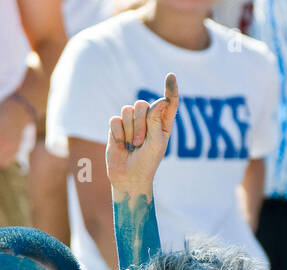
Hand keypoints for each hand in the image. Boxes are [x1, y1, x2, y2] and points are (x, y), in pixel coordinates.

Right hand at [107, 73, 178, 196]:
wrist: (129, 177)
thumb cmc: (148, 162)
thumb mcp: (157, 142)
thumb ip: (157, 121)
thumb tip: (161, 100)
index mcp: (163, 123)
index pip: (168, 102)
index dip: (170, 89)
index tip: (171, 76)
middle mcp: (148, 120)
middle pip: (142, 105)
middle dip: (140, 124)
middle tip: (141, 143)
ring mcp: (131, 122)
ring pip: (127, 111)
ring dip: (130, 131)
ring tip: (133, 146)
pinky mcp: (117, 127)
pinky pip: (115, 120)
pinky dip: (119, 134)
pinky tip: (122, 145)